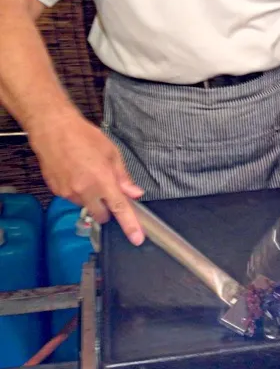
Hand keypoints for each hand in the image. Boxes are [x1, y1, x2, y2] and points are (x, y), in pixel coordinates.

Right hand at [29, 109, 144, 244]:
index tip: (137, 238)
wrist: (53, 130)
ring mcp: (69, 193)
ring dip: (91, 198)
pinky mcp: (57, 192)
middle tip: (108, 191)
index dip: (130, 225)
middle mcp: (85, 191)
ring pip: (86, 207)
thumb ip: (123, 177)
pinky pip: (73, 199)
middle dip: (107, 208)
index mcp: (102, 180)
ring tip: (88, 174)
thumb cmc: (83, 136)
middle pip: (102, 215)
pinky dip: (78, 192)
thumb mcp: (112, 152)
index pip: (119, 209)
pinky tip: (76, 174)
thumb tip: (134, 193)